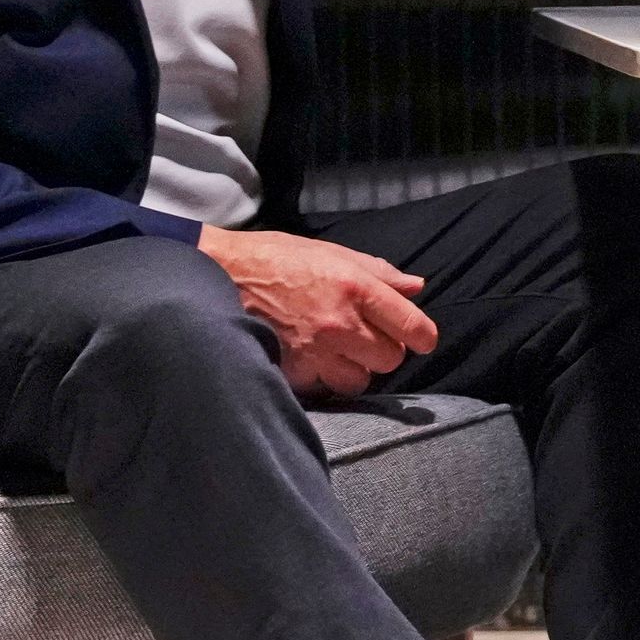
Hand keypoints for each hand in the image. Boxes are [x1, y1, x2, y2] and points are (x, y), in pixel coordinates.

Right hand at [198, 226, 438, 398]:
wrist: (217, 274)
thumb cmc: (274, 259)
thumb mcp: (330, 252)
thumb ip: (378, 272)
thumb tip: (416, 287)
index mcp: (355, 287)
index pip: (413, 327)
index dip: (422, 336)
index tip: (420, 339)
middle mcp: (339, 322)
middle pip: (391, 359)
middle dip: (382, 350)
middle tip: (363, 336)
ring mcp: (313, 351)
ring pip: (359, 381)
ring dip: (353, 369)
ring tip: (335, 351)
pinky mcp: (290, 371)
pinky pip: (323, 388)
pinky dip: (321, 378)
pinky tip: (309, 359)